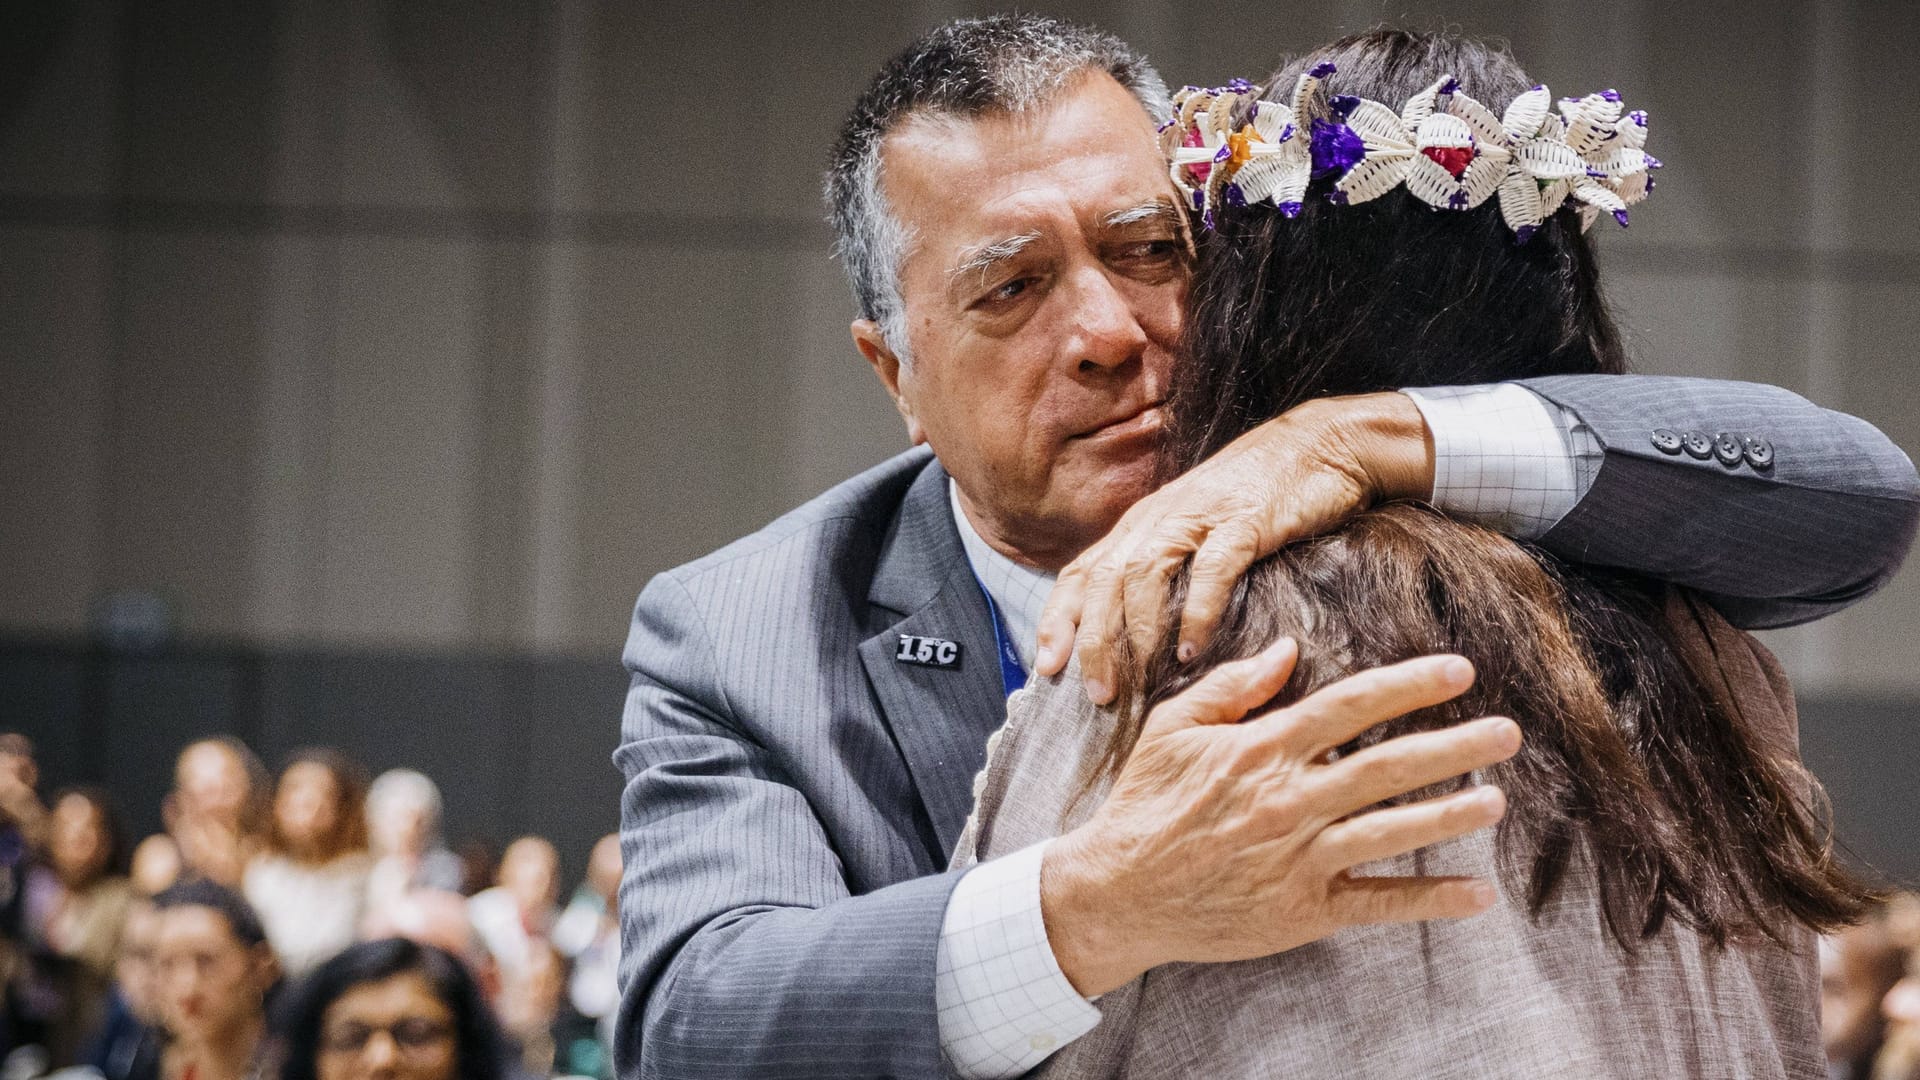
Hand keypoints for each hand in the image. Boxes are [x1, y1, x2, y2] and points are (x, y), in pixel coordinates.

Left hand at [1035, 392, 1434, 703]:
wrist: (1324, 444)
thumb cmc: (1259, 496)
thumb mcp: (1197, 529)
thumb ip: (1168, 568)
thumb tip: (1141, 631)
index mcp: (1142, 523)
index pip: (1081, 572)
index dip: (1058, 620)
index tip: (1045, 668)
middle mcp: (1160, 518)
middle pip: (1106, 581)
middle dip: (1094, 641)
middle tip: (1095, 694)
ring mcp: (1200, 516)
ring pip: (1145, 575)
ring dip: (1137, 633)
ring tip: (1136, 683)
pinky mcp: (1245, 520)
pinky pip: (1211, 569)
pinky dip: (1197, 612)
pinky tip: (1193, 652)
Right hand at [1039, 643, 1516, 996]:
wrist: (1118, 894)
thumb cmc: (1144, 804)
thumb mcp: (1173, 728)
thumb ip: (1232, 687)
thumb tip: (1289, 650)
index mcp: (1263, 749)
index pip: (1351, 707)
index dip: (1410, 686)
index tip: (1461, 672)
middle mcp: (1290, 800)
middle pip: (1388, 766)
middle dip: (1455, 747)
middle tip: (1510, 733)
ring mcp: (1300, 857)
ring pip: (1392, 831)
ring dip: (1451, 815)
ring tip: (1497, 800)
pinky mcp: (1303, 910)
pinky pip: (1377, 903)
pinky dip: (1429, 900)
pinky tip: (1477, 895)